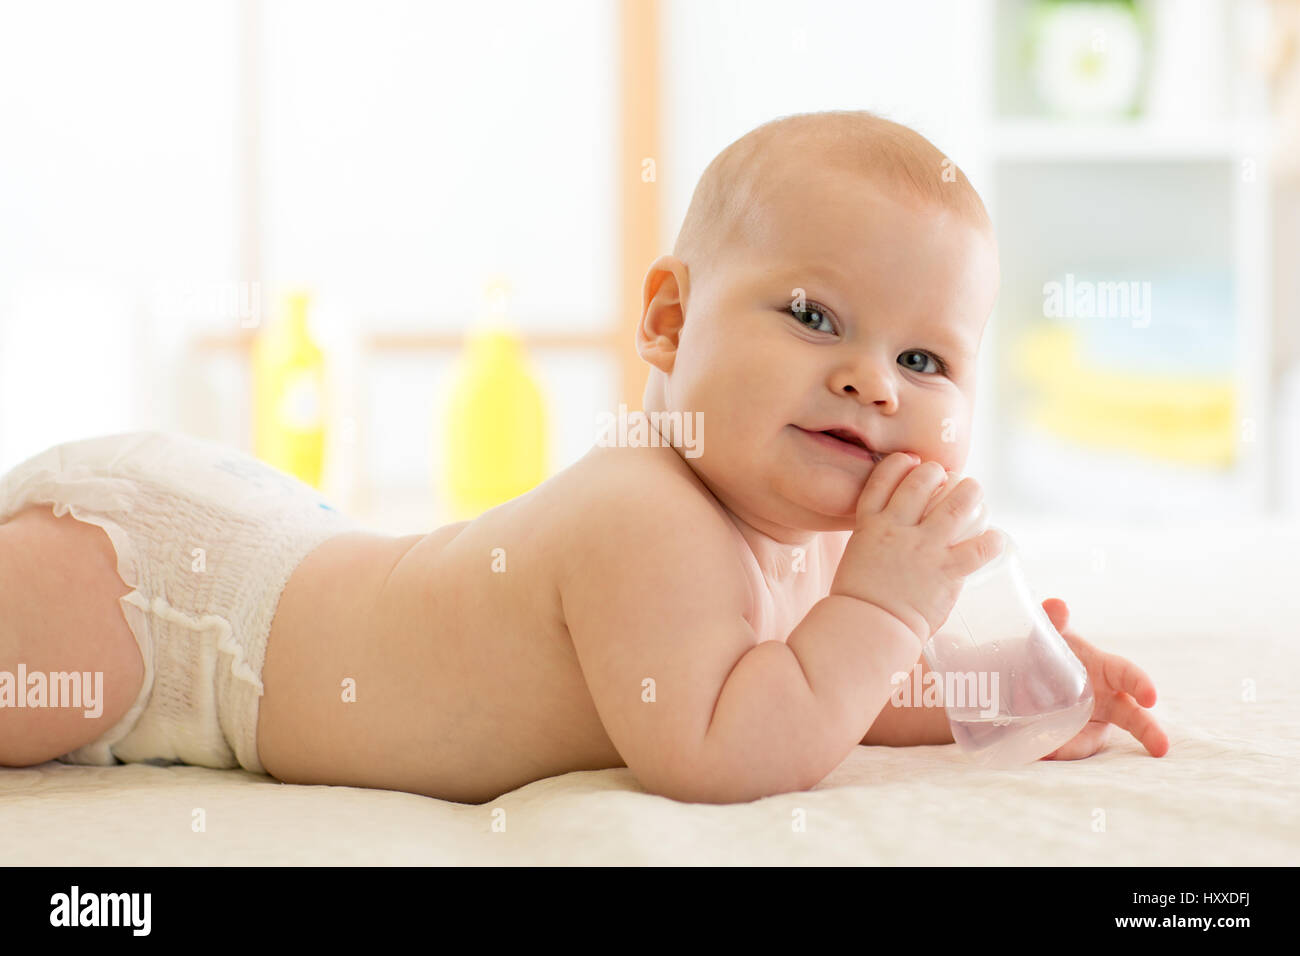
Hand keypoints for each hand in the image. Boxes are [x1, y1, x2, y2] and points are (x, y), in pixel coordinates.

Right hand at [829, 453, 1003, 641]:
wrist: (868, 627)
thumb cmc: (858, 599)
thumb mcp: (858, 555)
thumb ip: (877, 539)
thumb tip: (896, 534)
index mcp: (870, 524)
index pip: (883, 479)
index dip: (900, 464)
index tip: (912, 461)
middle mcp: (897, 529)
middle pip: (921, 483)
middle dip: (937, 472)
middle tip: (947, 476)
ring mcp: (923, 549)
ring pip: (955, 506)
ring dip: (969, 492)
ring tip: (974, 490)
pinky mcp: (945, 571)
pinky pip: (978, 549)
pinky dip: (992, 541)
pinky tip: (996, 538)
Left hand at [1038, 598, 1169, 759]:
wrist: (1022, 675)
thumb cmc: (1049, 650)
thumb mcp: (1049, 635)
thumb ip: (1053, 620)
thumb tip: (1057, 605)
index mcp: (1106, 671)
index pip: (1128, 676)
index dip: (1141, 685)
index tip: (1150, 697)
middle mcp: (1106, 700)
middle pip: (1134, 718)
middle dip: (1149, 732)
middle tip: (1161, 747)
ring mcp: (1091, 723)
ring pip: (1094, 739)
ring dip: (1077, 746)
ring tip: (1053, 749)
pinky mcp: (1072, 741)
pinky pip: (1065, 747)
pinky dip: (1053, 748)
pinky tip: (1039, 748)